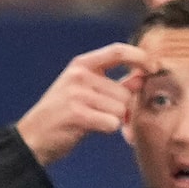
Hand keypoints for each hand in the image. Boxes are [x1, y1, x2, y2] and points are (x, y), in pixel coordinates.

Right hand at [15, 42, 150, 166]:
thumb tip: (142, 77)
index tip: (154, 67)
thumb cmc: (64, 115)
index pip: (117, 51)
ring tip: (92, 122)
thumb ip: (114, 84)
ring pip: (120, 110)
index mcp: (82, 64)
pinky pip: (111, 123)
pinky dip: (107, 130)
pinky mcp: (77, 113)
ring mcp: (77, 93)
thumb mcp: (85, 91)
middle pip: (124, 93)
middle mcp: (79, 75)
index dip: (140, 57)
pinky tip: (89, 129)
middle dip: (122, 110)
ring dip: (113, 121)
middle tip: (103, 117)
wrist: (33, 136)